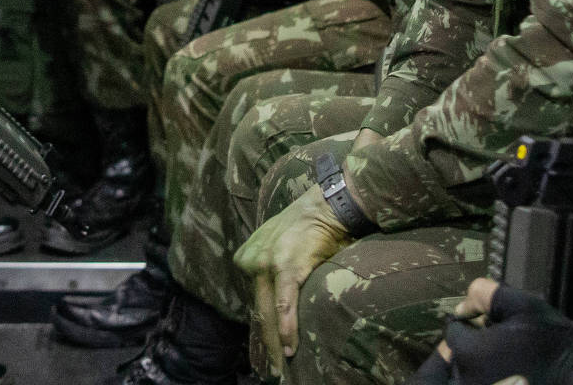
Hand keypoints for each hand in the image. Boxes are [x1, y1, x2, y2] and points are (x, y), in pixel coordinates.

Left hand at [233, 187, 353, 377]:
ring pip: (269, 312)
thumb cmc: (308, 225)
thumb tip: (277, 295)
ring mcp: (266, 265)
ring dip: (276, 342)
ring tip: (281, 365)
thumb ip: (270, 267)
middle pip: (259, 310)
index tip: (269, 350)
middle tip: (272, 368)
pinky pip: (285, 304)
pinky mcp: (286, 268)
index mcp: (247, 258)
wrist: (326, 205)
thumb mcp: (277, 243)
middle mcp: (251, 262)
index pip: (255, 301)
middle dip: (266, 342)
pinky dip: (287, 328)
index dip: (263, 327)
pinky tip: (290, 348)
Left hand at [431, 279, 572, 384]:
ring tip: (504, 361)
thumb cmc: (555, 348)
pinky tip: (507, 375)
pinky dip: (488, 379)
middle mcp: (466, 379)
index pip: (454, 332)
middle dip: (471, 346)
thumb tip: (466, 302)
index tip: (489, 323)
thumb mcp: (526, 306)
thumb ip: (489, 295)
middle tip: (496, 343)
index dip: (471, 323)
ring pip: (463, 376)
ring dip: (477, 366)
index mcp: (469, 352)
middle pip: (456, 357)